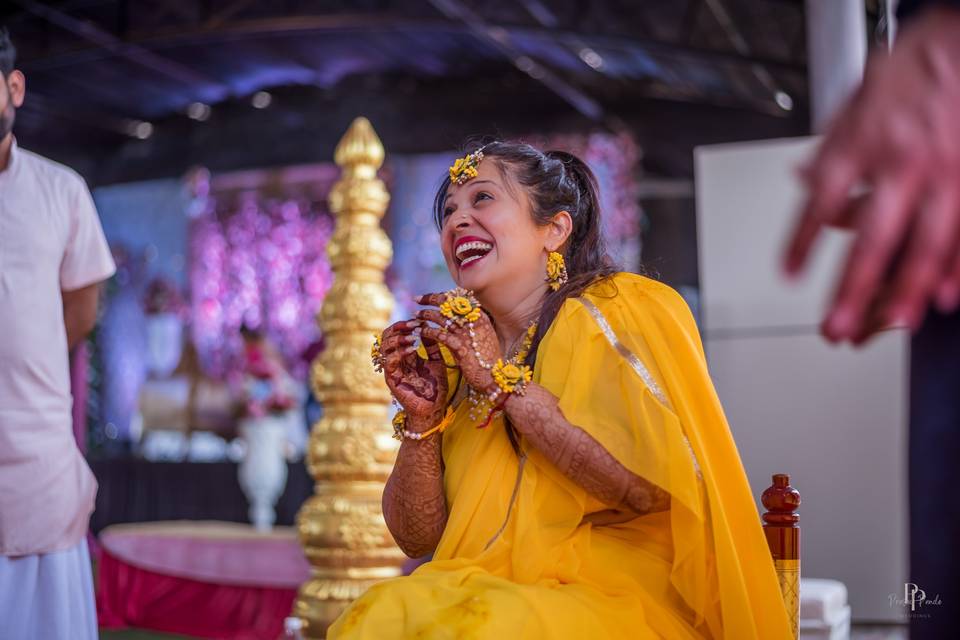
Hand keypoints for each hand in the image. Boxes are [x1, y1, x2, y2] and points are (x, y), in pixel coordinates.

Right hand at [379, 319, 448, 428]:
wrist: (434, 409)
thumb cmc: (436, 387)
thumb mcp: (437, 361)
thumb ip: (432, 344)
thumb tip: (428, 325)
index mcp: (406, 355)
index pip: (397, 333)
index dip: (404, 325)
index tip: (417, 320)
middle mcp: (396, 361)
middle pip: (387, 337)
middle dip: (399, 328)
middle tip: (413, 325)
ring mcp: (392, 370)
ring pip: (384, 347)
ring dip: (398, 339)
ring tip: (412, 338)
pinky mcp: (391, 380)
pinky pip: (389, 362)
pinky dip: (399, 353)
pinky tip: (412, 350)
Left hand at [414, 292, 500, 393]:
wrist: (492, 377)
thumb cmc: (486, 358)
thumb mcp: (482, 336)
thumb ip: (470, 325)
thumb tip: (453, 316)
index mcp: (480, 317)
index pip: (457, 299)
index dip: (440, 296)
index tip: (427, 297)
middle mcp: (474, 321)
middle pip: (448, 303)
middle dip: (430, 299)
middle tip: (416, 299)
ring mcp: (467, 333)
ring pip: (441, 317)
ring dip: (426, 315)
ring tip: (415, 315)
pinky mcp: (460, 346)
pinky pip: (439, 334)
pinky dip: (427, 331)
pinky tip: (420, 331)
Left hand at [782, 7, 959, 343]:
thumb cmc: (915, 66)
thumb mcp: (856, 96)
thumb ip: (830, 146)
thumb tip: (802, 181)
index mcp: (864, 140)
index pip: (821, 201)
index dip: (803, 242)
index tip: (789, 273)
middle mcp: (904, 162)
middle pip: (871, 239)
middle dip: (851, 289)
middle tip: (834, 327)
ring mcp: (947, 174)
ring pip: (925, 246)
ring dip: (904, 292)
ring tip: (888, 326)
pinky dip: (956, 269)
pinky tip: (945, 297)